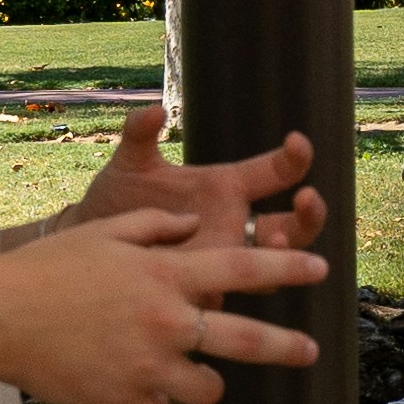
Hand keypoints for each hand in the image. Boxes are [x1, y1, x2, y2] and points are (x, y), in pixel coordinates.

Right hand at [0, 202, 328, 403]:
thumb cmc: (47, 270)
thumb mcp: (105, 233)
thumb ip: (156, 227)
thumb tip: (192, 224)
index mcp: (166, 274)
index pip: (245, 269)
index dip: (288, 271)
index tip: (323, 270)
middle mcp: (167, 321)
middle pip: (247, 342)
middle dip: (286, 348)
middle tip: (310, 352)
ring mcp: (149, 365)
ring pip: (207, 390)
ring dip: (201, 384)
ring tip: (183, 376)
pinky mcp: (125, 400)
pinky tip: (128, 391)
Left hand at [59, 109, 329, 264]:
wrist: (94, 245)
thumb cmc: (116, 201)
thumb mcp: (130, 164)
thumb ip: (140, 135)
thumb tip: (151, 110)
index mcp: (226, 188)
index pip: (275, 172)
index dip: (294, 158)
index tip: (297, 142)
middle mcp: (235, 224)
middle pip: (294, 223)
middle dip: (309, 213)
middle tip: (307, 198)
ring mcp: (226, 260)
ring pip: (278, 263)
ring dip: (287, 252)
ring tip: (277, 240)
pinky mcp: (209, 290)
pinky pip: (241, 293)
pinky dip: (250, 285)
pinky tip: (240, 278)